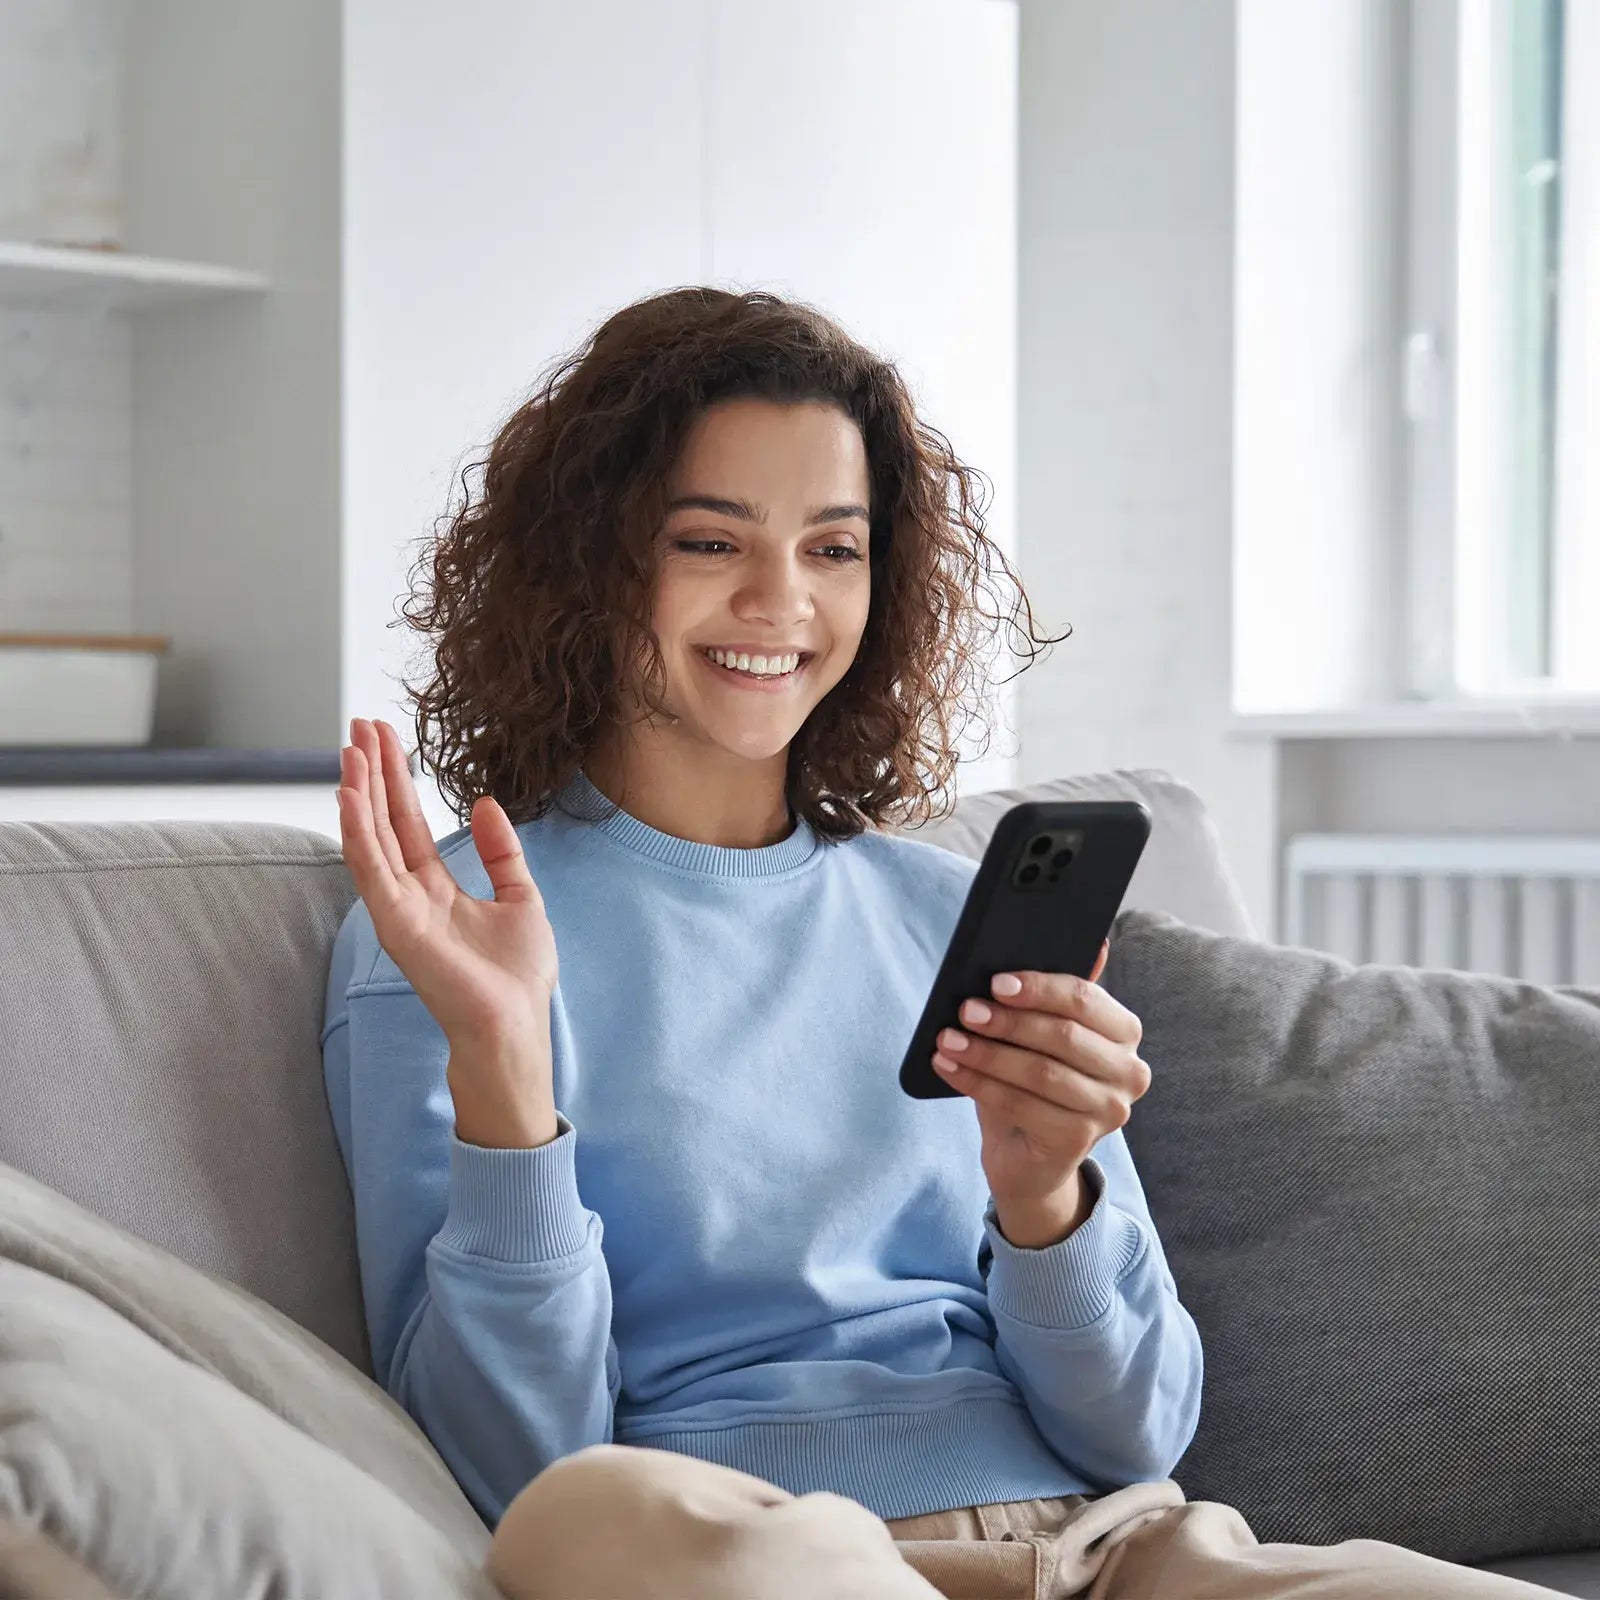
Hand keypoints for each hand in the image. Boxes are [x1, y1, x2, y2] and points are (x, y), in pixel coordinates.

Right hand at [336, 717, 558, 1059]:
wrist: (515, 1025)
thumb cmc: (518, 977)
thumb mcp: (520, 897)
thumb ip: (501, 852)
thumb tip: (485, 803)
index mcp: (438, 888)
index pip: (409, 823)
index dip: (398, 780)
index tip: (386, 739)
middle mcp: (411, 894)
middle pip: (385, 821)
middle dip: (372, 774)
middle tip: (359, 726)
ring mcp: (399, 909)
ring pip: (370, 838)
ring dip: (358, 792)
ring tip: (351, 749)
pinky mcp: (395, 924)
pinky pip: (370, 869)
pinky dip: (357, 831)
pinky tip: (349, 795)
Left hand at [931, 940, 1151, 1237]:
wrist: (1028, 1153)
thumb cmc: (1033, 1079)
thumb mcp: (1042, 1034)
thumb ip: (1055, 993)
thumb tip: (1092, 943)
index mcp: (1124, 1031)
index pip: (1085, 1000)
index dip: (1039, 989)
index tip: (995, 982)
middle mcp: (1128, 1071)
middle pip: (1063, 1036)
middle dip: (1008, 1021)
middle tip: (965, 1010)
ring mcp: (1108, 1110)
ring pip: (1040, 1072)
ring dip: (987, 1053)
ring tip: (947, 1040)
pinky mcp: (1078, 1141)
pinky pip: (1021, 1105)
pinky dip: (978, 1083)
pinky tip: (949, 1069)